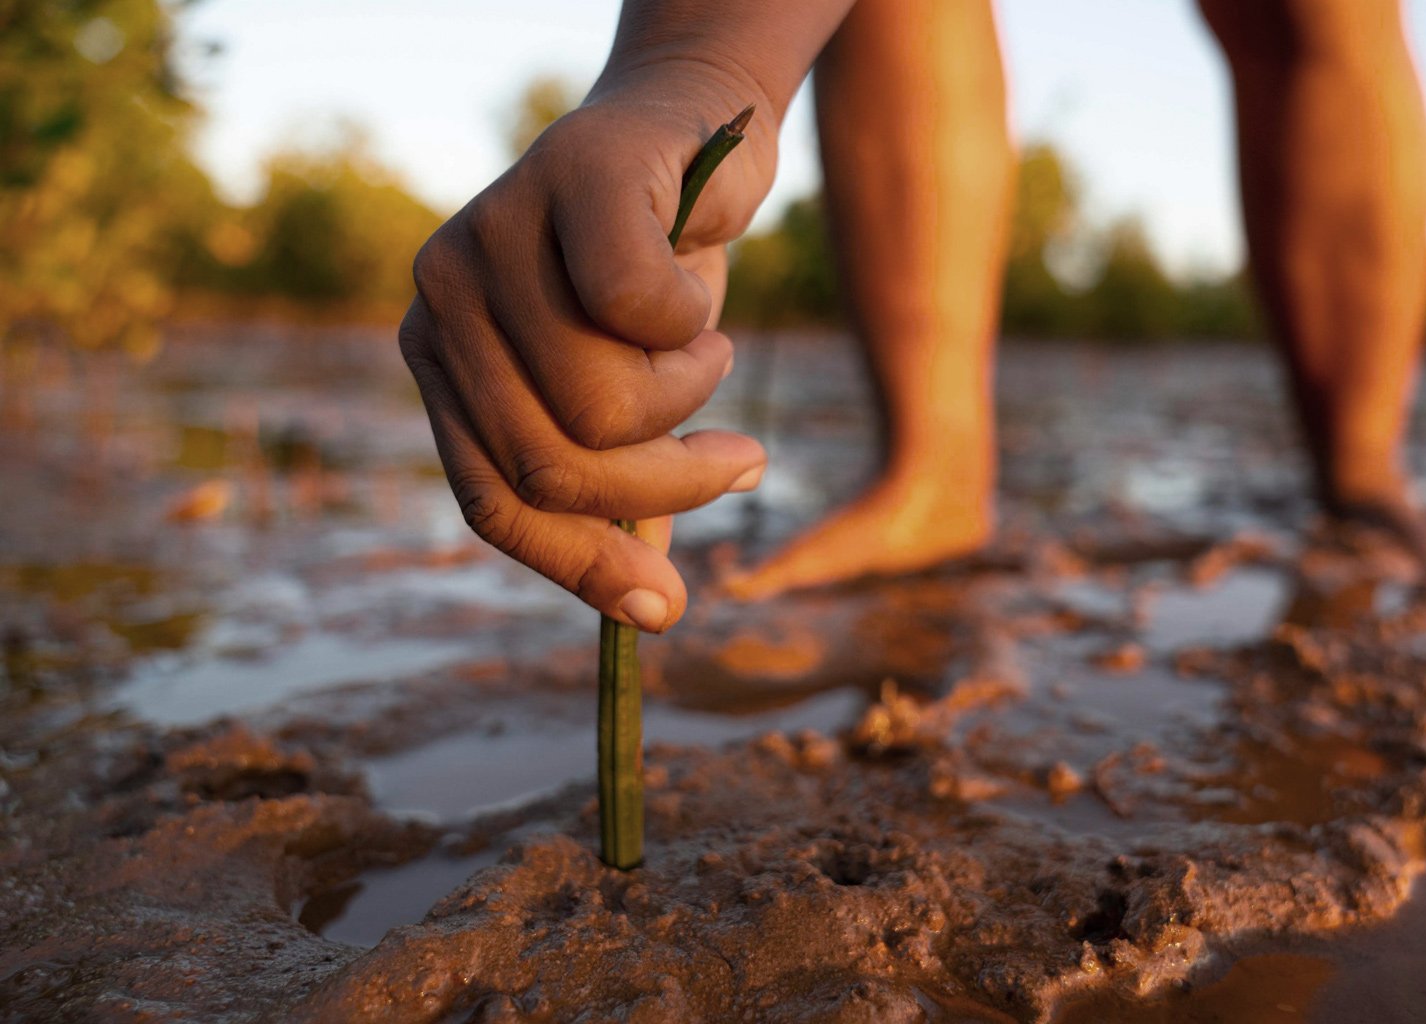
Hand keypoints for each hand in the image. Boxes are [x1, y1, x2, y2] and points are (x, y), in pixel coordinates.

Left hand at [399, 68, 773, 631]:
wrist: (694, 127)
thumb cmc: (659, 272)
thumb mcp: (633, 392)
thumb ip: (620, 485)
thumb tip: (642, 610)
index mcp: (444, 364)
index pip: (491, 502)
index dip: (579, 567)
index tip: (663, 612)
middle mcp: (441, 302)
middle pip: (551, 466)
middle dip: (666, 487)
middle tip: (740, 461)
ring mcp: (490, 236)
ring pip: (600, 405)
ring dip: (691, 399)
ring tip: (709, 348)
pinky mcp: (563, 181)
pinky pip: (641, 311)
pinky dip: (695, 325)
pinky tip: (699, 283)